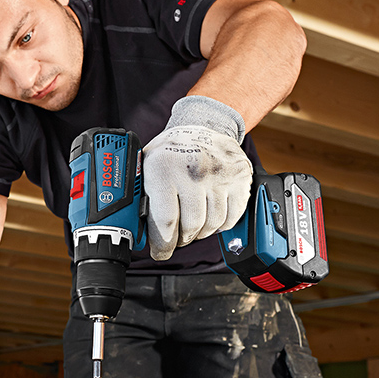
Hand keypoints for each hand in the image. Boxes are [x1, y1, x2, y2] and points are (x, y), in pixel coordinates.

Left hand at [142, 124, 251, 259]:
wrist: (203, 125)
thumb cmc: (171, 151)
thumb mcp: (147, 168)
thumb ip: (142, 200)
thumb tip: (138, 233)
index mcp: (164, 169)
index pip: (166, 221)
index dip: (163, 244)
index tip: (160, 252)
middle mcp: (194, 171)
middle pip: (191, 226)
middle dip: (181, 239)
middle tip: (176, 238)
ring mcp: (220, 175)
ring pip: (212, 225)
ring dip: (200, 233)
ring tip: (191, 228)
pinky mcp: (240, 178)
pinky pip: (231, 217)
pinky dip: (220, 225)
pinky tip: (209, 219)